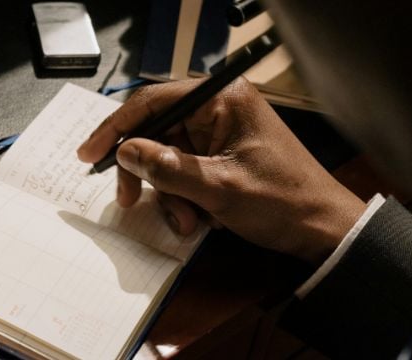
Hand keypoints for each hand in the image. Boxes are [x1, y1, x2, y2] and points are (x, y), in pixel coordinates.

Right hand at [77, 78, 365, 264]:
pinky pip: (182, 172)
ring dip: (168, 194)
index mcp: (221, 100)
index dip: (116, 128)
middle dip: (146, 174)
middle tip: (130, 201)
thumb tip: (126, 153)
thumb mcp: (218, 188)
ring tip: (188, 221)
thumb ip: (167, 168)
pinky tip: (200, 220)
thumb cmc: (282, 202)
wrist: (322, 231)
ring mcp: (219, 134)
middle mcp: (217, 110)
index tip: (89, 154)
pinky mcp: (220, 156)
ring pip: (165, 159)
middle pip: (155, 133)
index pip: (153, 102)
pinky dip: (182, 198)